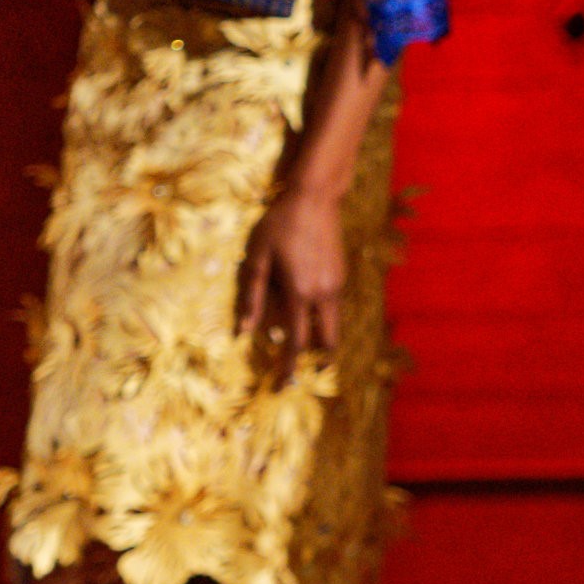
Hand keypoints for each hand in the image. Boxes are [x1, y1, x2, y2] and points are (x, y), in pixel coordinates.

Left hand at [237, 182, 347, 372]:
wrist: (314, 198)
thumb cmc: (279, 224)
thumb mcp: (257, 257)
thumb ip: (252, 295)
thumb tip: (243, 332)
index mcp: (300, 292)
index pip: (297, 342)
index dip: (289, 366)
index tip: (283, 385)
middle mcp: (324, 293)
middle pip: (328, 340)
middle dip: (318, 359)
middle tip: (303, 372)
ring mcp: (337, 283)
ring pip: (332, 323)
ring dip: (320, 336)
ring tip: (302, 340)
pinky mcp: (341, 274)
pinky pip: (332, 305)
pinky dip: (321, 315)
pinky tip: (305, 305)